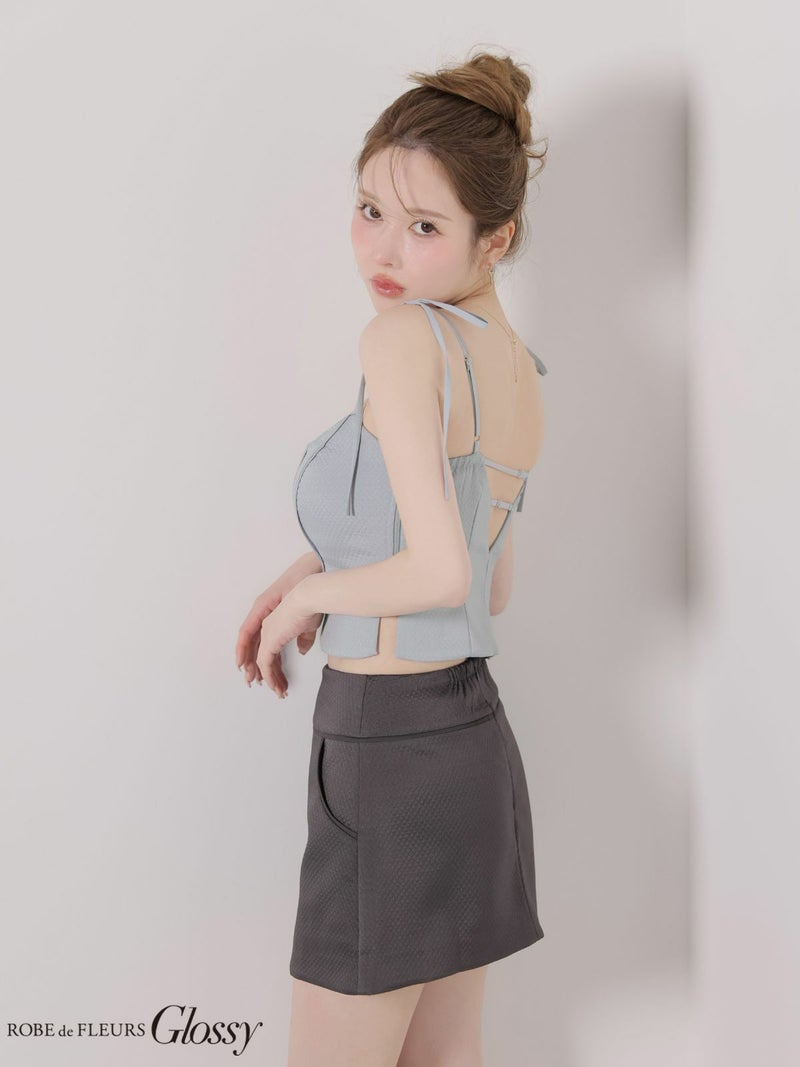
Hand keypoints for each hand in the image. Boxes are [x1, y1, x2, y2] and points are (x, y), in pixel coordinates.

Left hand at [236, 578, 320, 697]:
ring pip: (262, 663)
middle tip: (277, 688)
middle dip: (269, 675)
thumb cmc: (311, 606)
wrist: (309, 597)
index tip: (280, 677)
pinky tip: (274, 685)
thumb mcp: (308, 626)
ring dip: (270, 680)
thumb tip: (302, 650)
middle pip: (263, 657)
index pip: (270, 648)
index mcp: (274, 624)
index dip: (275, 664)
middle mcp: (267, 629)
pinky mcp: (269, 641)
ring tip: (278, 691)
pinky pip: (265, 664)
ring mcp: (266, 635)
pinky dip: (269, 677)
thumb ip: (304, 639)